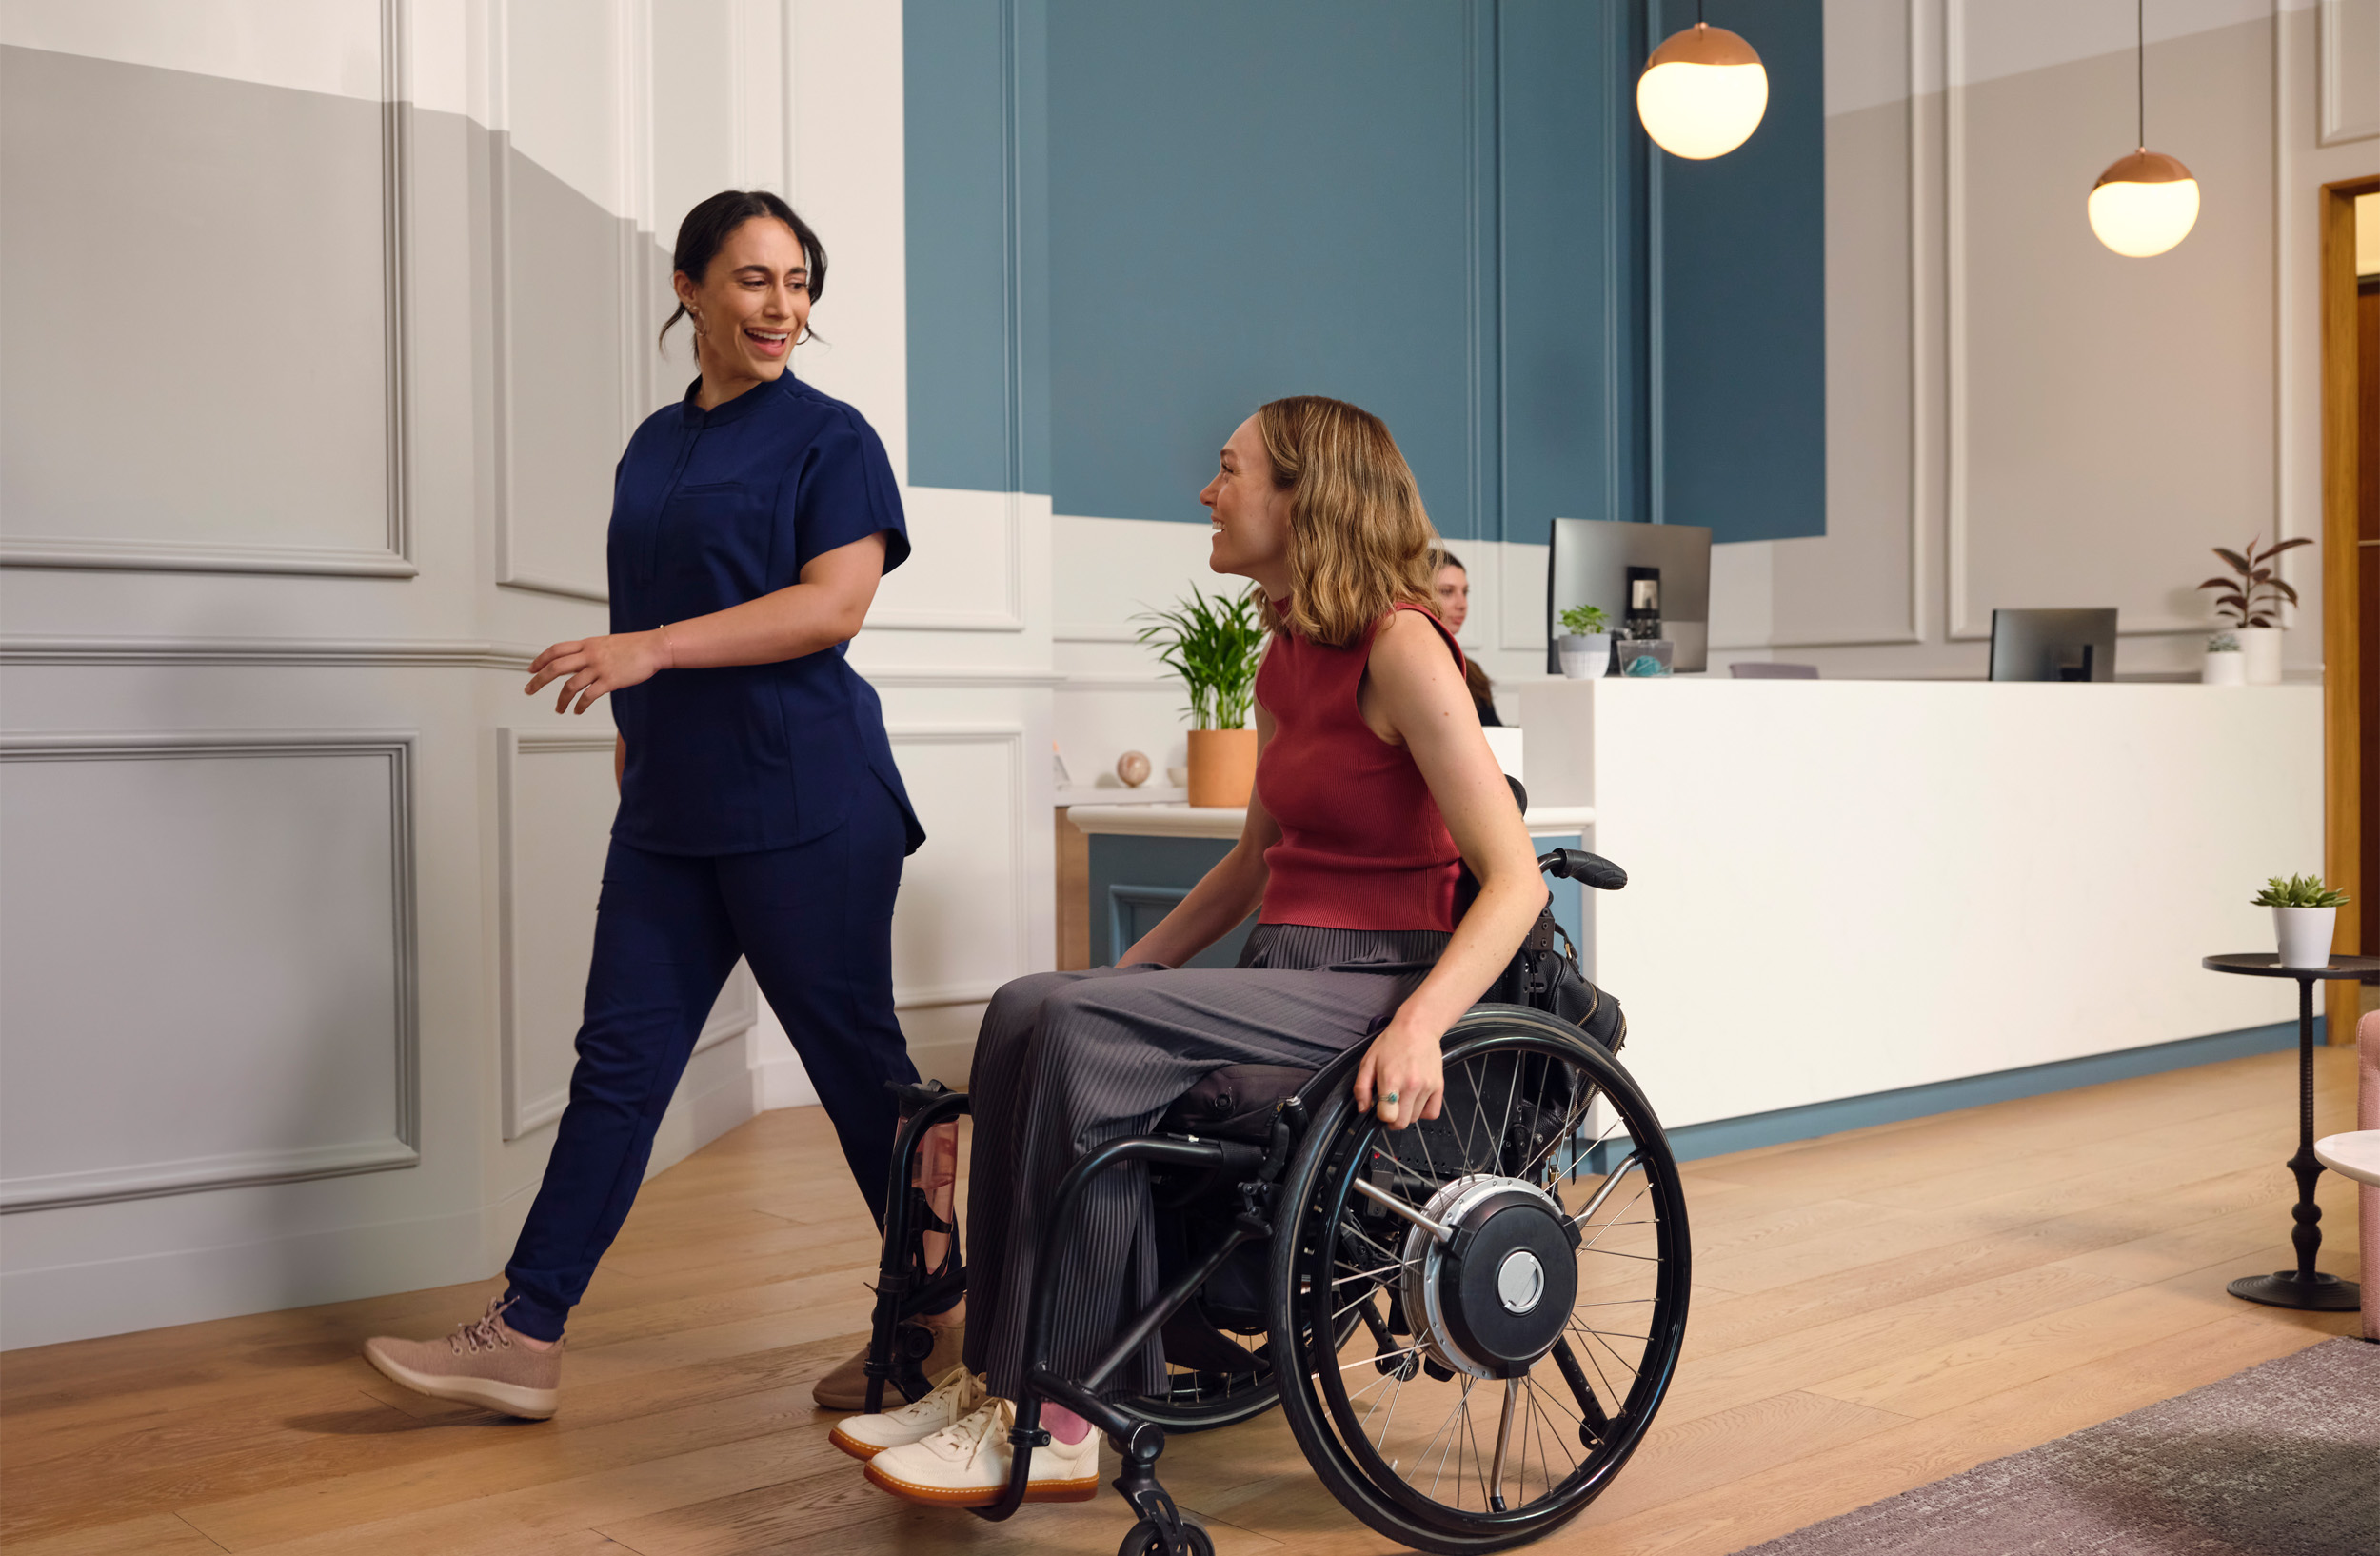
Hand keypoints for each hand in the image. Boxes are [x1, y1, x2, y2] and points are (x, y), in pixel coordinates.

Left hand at [525, 629, 671, 713]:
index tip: (531, 669)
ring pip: (570, 686)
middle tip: (529, 690)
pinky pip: (588, 696)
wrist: (653, 648)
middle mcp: (589, 655)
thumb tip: (577, 664)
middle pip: (556, 668)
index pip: (556, 650)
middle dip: (539, 680)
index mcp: (587, 644)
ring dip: (561, 700)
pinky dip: (580, 705)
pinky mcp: (610, 681)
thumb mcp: (606, 644)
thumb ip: (590, 653)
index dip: (540, 660)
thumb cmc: (634, 646)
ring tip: (559, 709)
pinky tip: (577, 710)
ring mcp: (599, 668)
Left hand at [1352, 1015, 1444, 1131]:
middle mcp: (1411, 1085)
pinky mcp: (1438, 1086)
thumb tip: (1363, 1108)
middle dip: (1392, 1119)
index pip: (1387, 1116)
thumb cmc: (1392, 1042)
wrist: (1418, 1028)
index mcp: (1391, 1079)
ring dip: (1406, 1114)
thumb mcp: (1368, 1061)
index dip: (1380, 1116)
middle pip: (1401, 1122)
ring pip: (1415, 1118)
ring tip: (1402, 1098)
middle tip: (1389, 1107)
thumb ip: (1362, 1088)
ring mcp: (1427, 1087)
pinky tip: (1415, 1102)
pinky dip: (1423, 1112)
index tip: (1380, 1109)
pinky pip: (1432, 1113)